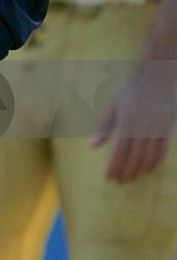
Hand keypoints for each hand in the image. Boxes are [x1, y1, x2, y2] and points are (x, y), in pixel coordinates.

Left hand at [92, 62, 176, 182]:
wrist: (158, 77)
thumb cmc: (132, 91)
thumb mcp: (114, 106)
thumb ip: (104, 127)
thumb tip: (93, 147)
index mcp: (127, 122)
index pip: (119, 151)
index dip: (114, 167)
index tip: (108, 178)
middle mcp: (142, 128)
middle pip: (133, 158)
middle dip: (125, 172)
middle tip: (119, 182)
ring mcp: (157, 130)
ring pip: (149, 158)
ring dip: (140, 171)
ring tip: (132, 178)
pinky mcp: (167, 129)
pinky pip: (162, 151)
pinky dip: (155, 163)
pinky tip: (149, 170)